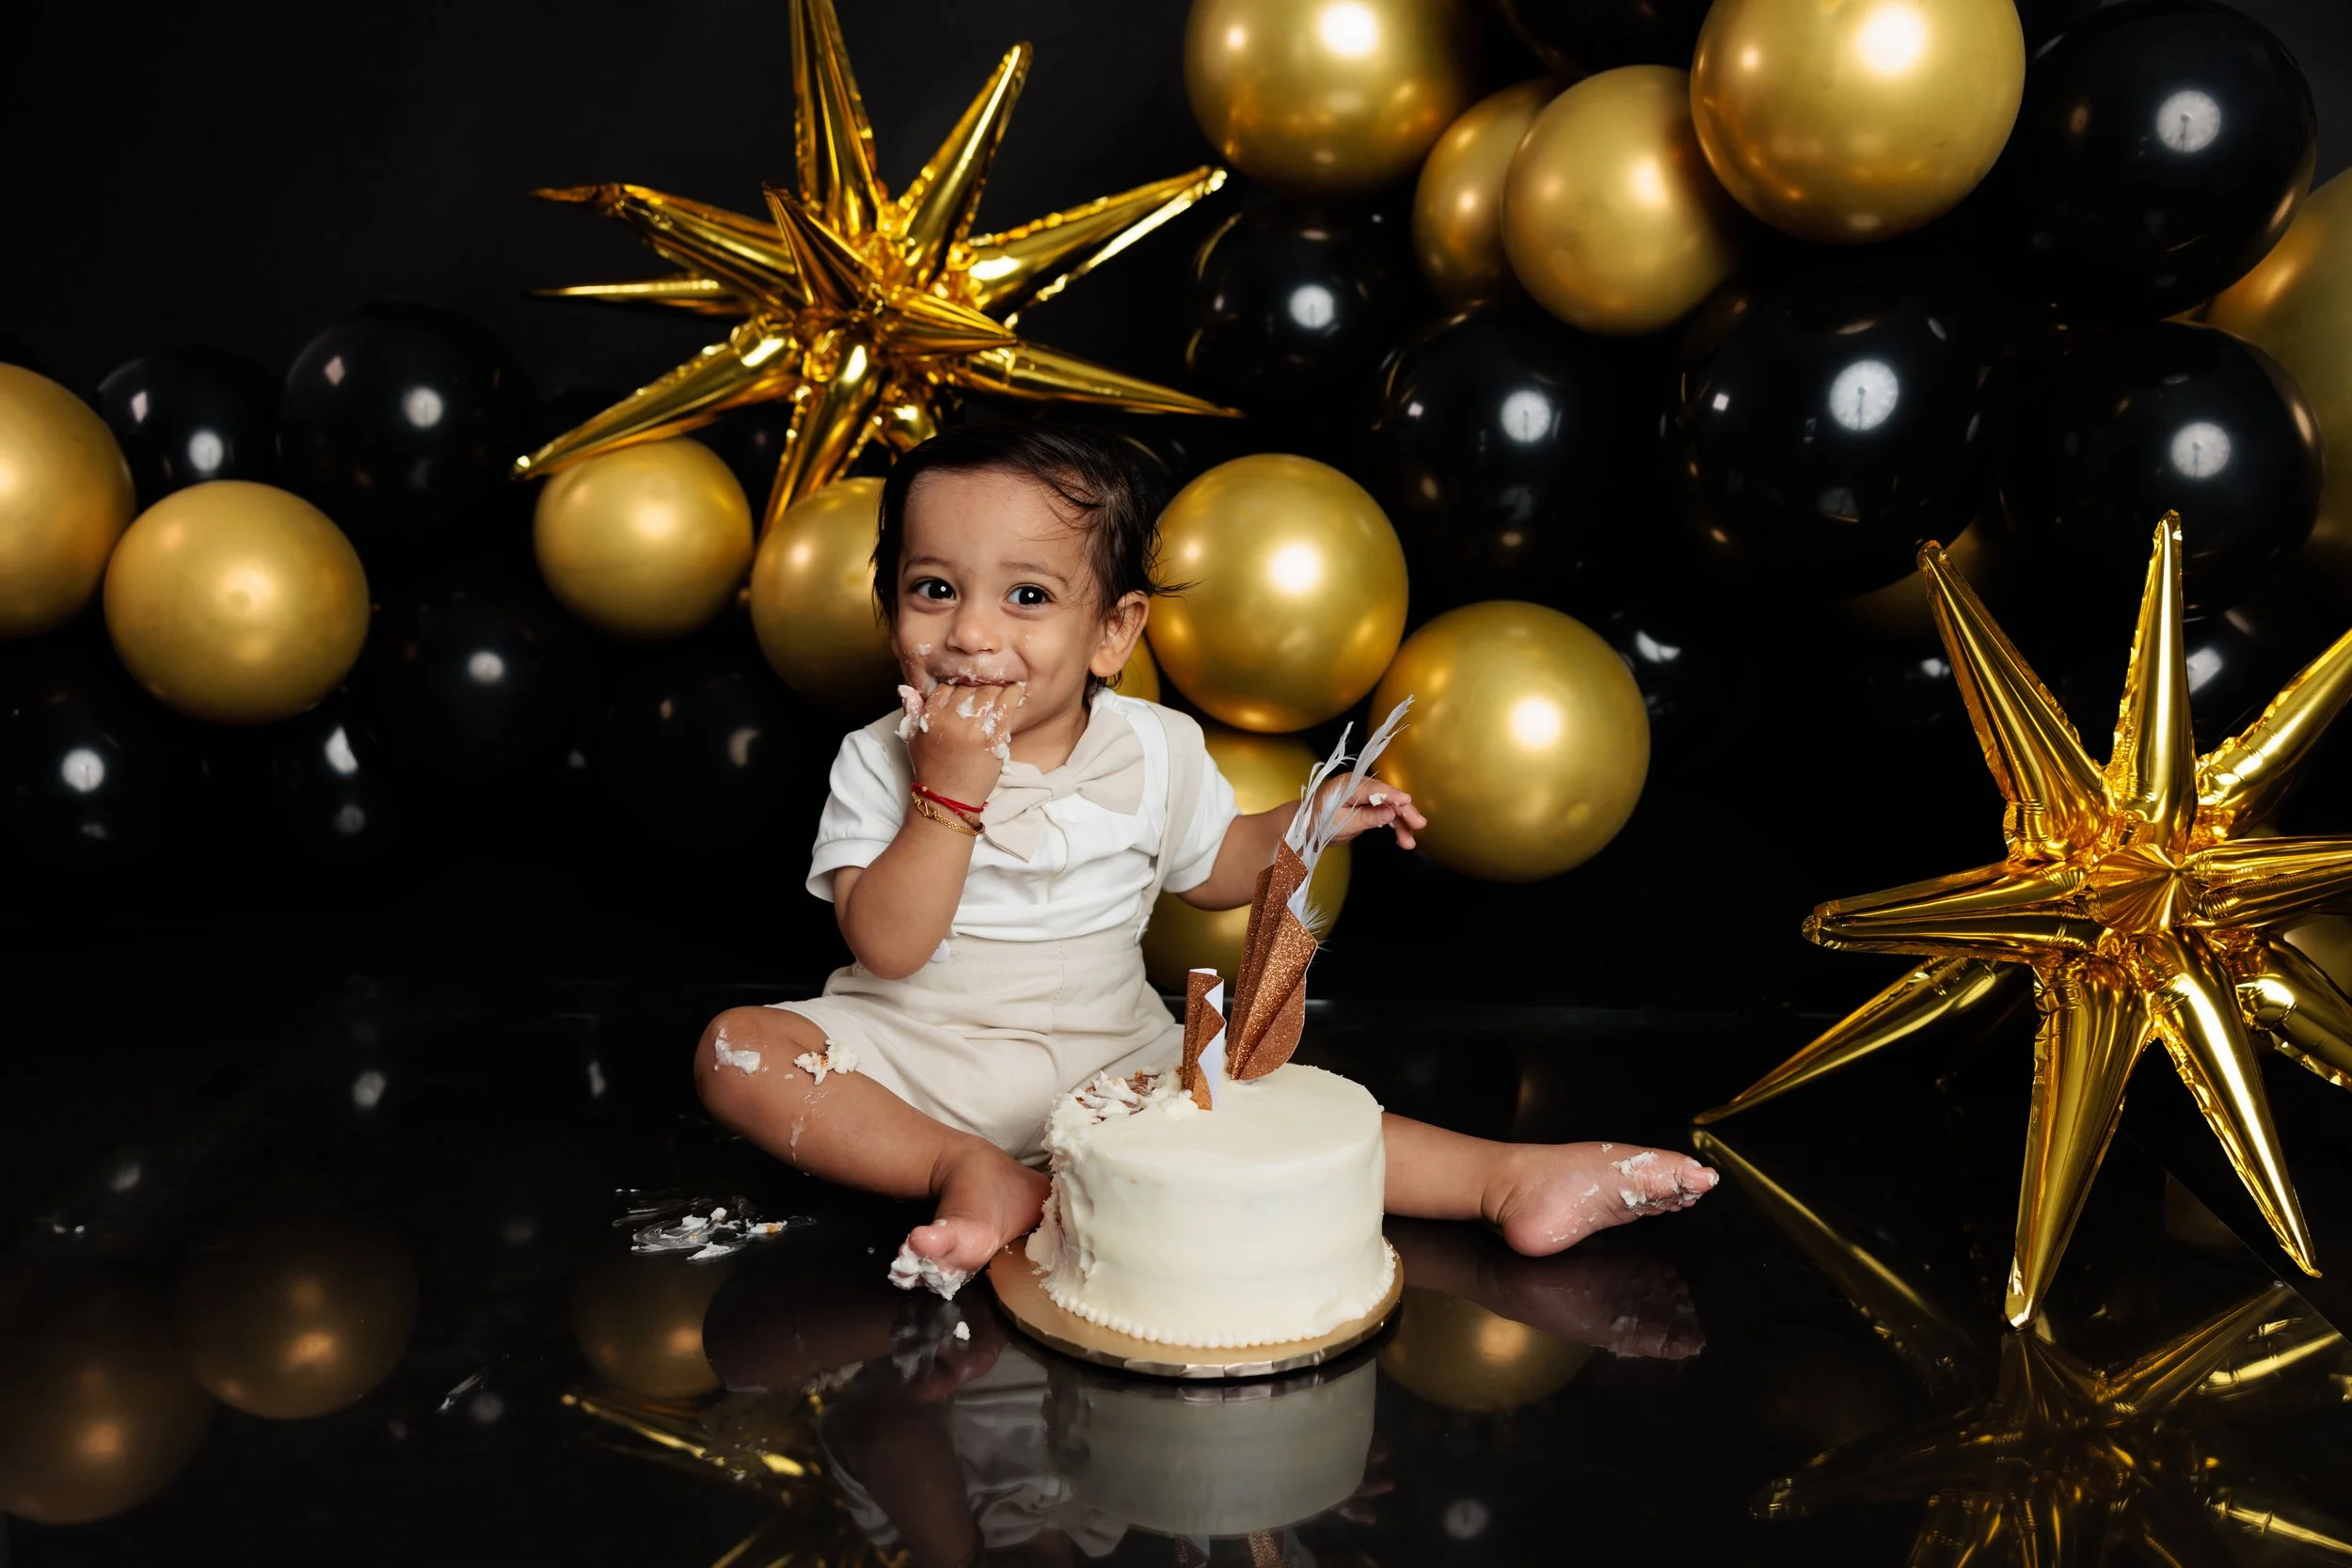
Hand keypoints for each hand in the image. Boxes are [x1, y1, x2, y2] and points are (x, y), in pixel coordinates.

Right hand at [902, 680, 1023, 809]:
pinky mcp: (994, 737)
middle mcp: (952, 719)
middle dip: (978, 685)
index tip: (966, 688)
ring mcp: (974, 728)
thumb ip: (911, 711)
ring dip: (997, 687)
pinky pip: (1007, 706)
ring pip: (990, 691)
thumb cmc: (931, 768)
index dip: (958, 685)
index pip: (947, 685)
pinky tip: (1016, 691)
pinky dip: (1013, 695)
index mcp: (931, 716)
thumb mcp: (913, 739)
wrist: (948, 798)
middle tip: (987, 686)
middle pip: (970, 686)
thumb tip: (905, 687)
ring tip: (1002, 687)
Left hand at [1317, 773, 1425, 850]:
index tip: (1407, 801)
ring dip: (1402, 823)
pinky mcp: (1369, 804)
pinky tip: (1404, 838)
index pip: (1375, 788)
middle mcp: (1360, 785)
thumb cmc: (1320, 822)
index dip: (1392, 795)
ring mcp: (1366, 794)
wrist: (1309, 826)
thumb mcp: (1342, 824)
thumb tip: (1390, 814)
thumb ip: (1367, 818)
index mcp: (1349, 785)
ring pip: (1390, 806)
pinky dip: (1395, 825)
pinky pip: (1386, 812)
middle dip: (1404, 811)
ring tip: (1410, 843)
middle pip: (1388, 796)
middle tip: (1419, 824)